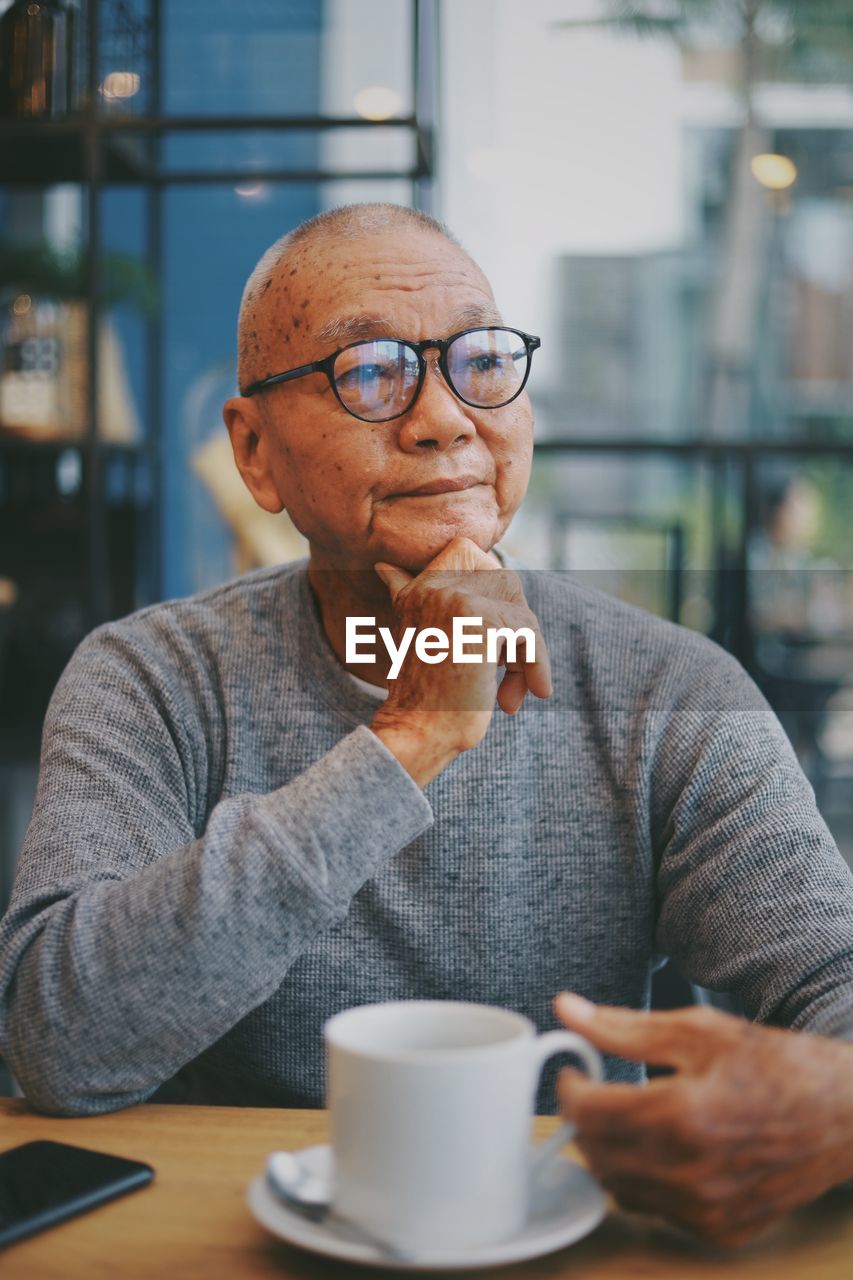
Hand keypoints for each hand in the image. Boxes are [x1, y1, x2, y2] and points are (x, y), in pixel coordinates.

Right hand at [370, 536, 550, 784]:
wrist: (417, 732)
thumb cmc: (425, 696)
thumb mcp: (418, 638)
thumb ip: (408, 597)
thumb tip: (385, 567)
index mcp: (417, 587)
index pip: (472, 554)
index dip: (496, 591)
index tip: (496, 639)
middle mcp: (432, 585)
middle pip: (506, 582)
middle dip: (517, 627)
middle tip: (507, 670)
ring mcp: (455, 598)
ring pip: (520, 610)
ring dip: (526, 654)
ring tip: (511, 689)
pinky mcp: (479, 618)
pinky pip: (528, 631)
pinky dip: (534, 666)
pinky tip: (514, 699)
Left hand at [554, 992, 852, 1247]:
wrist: (841, 1114)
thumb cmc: (774, 1064)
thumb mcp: (698, 1030)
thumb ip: (625, 1027)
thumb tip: (567, 1010)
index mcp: (683, 1115)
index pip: (588, 1113)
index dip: (569, 1089)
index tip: (574, 1073)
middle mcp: (692, 1172)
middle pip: (596, 1154)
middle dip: (586, 1119)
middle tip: (599, 1093)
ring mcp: (707, 1209)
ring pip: (619, 1188)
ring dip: (611, 1152)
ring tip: (632, 1118)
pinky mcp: (720, 1231)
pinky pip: (655, 1210)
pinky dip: (645, 1181)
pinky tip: (665, 1149)